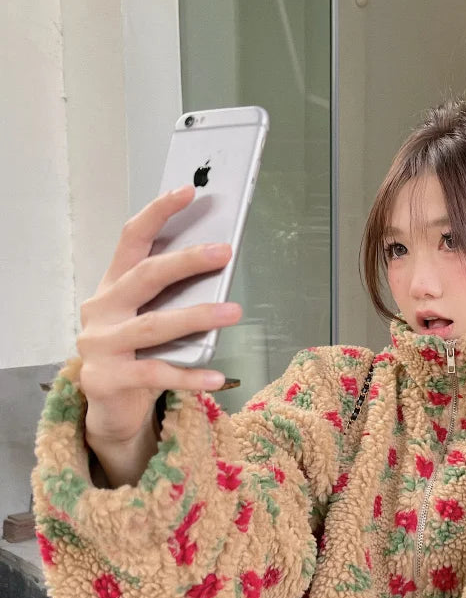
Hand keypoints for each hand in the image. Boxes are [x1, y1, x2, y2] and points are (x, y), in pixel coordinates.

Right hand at [77, 186, 242, 446]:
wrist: (108, 406)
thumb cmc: (136, 353)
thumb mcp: (148, 316)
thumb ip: (170, 296)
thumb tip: (217, 263)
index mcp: (112, 286)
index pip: (132, 238)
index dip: (158, 212)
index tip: (188, 191)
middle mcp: (102, 309)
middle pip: (146, 276)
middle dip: (187, 260)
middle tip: (224, 251)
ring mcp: (101, 345)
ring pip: (154, 325)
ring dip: (197, 316)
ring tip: (233, 311)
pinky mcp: (108, 378)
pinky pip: (156, 374)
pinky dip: (190, 376)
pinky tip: (218, 377)